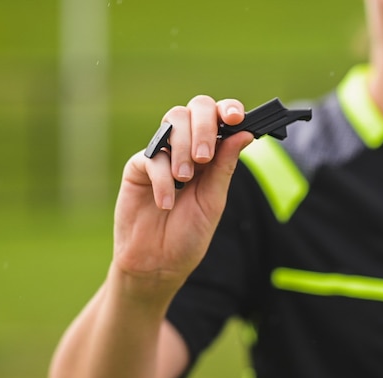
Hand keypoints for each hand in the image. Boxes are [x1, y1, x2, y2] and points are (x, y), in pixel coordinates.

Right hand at [112, 96, 253, 299]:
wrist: (158, 263)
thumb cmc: (188, 235)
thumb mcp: (213, 201)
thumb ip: (225, 167)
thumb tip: (245, 134)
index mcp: (211, 155)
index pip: (219, 118)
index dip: (227, 109)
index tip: (236, 117)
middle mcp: (186, 148)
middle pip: (194, 109)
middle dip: (203, 126)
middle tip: (204, 157)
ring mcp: (162, 155)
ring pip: (172, 122)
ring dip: (183, 148)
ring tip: (185, 179)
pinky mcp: (138, 168)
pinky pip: (152, 158)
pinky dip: (162, 179)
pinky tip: (166, 202)